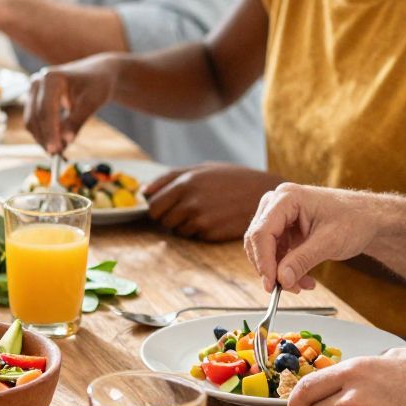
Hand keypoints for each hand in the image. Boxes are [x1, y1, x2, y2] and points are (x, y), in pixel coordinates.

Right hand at [24, 54, 119, 154]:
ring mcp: (34, 91)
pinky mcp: (34, 100)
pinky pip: (35, 121)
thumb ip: (77, 121)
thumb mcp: (91, 102)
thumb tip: (65, 142)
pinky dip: (44, 134)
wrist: (97, 73)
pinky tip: (57, 144)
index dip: (49, 132)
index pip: (45, 110)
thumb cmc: (97, 84)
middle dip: (45, 138)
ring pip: (32, 121)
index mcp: (51, 78)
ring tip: (60, 151)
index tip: (56, 150)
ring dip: (43, 138)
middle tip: (58, 155)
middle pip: (35, 117)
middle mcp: (38, 82)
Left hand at [145, 164, 282, 241]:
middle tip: (186, 209)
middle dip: (169, 216)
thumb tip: (143, 192)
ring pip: (177, 230)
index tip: (166, 205)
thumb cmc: (230, 178)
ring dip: (184, 224)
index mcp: (185, 182)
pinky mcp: (211, 233)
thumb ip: (169, 178)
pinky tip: (214, 219)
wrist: (262, 192)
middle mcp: (190, 202)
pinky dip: (199, 231)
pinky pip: (193, 236)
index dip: (158, 207)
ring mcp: (200, 219)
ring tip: (204, 211)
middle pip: (162, 220)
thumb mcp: (200, 169)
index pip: (153, 206)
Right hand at [244, 183, 379, 291]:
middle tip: (286, 288)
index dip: (263, 261)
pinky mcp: (284, 228)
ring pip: (264, 249)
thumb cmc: (355, 220)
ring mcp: (279, 215)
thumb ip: (302, 260)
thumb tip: (281, 280)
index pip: (262, 232)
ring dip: (279, 271)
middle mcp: (277, 203)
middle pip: (258, 240)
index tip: (271, 284)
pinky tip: (303, 279)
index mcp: (287, 198)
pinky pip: (275, 252)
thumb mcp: (329, 242)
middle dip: (271, 268)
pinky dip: (285, 268)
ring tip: (301, 285)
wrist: (369, 218)